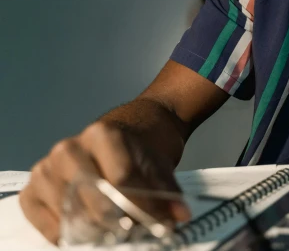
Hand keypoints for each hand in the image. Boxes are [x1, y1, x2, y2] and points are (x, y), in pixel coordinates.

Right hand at [19, 121, 189, 243]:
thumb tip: (179, 215)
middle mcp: (69, 149)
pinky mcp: (32, 191)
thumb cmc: (140, 147)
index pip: (122, 178)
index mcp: (101, 134)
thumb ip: (167, 189)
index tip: (162, 223)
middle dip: (121, 222)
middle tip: (138, 231)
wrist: (129, 129)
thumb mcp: (159, 162)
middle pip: (94, 198)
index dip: (145, 206)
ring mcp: (47, 169)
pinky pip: (48, 224)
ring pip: (71, 213)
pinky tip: (91, 235)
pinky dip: (70, 236)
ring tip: (119, 234)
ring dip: (98, 231)